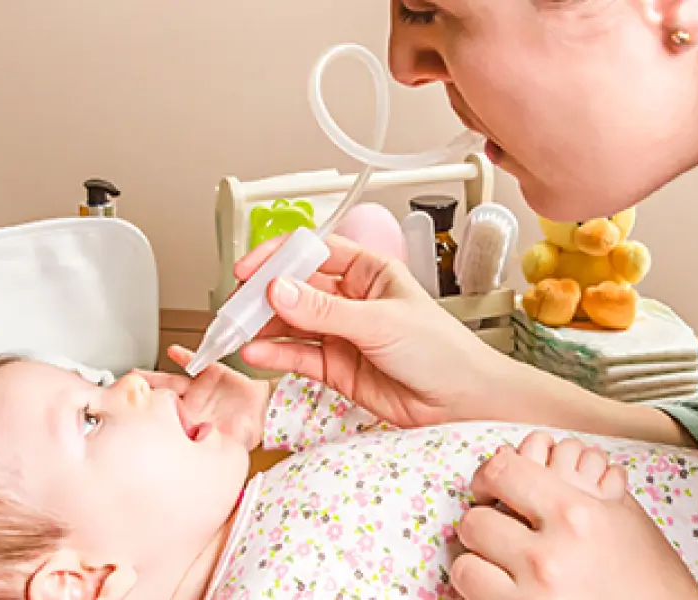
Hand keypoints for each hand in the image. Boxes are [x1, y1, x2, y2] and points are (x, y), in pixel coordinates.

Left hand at [136, 346, 270, 450]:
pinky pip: (194, 363)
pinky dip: (184, 357)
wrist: (268, 413)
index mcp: (191, 426)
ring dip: (154, 378)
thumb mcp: (228, 448)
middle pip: (159, 401)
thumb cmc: (247, 432)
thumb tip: (197, 461)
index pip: (163, 422)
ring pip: (171, 383)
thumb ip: (213, 450)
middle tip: (121, 394)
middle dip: (140, 398)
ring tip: (136, 375)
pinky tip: (174, 352)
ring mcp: (198, 391)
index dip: (147, 419)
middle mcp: (191, 408)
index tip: (130, 418)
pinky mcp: (211, 374)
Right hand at [232, 233, 508, 427]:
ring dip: (262, 326)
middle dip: (262, 295)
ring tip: (237, 332)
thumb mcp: (381, 322)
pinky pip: (296, 356)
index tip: (249, 270)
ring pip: (290, 323)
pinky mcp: (335, 367)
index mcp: (369, 271)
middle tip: (236, 306)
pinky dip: (274, 354)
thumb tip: (278, 290)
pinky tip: (256, 353)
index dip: (279, 257)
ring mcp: (340, 333)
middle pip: (294, 287)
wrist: (462, 403)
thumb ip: (325, 310)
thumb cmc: (442, 352)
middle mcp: (351, 298)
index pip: (314, 251)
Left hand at [452, 432, 697, 599]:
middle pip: (474, 523)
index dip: (488, 476)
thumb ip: (577, 483)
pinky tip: (498, 593)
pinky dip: (477, 597)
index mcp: (575, 516)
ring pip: (465, 569)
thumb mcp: (622, 517)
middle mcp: (548, 558)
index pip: (502, 471)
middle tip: (496, 537)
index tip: (489, 488)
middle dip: (482, 528)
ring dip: (477, 567)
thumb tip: (529, 455)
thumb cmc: (650, 576)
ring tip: (497, 571)